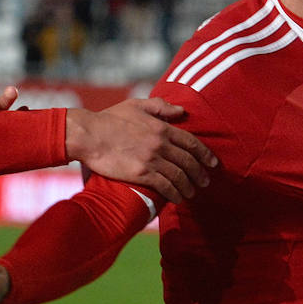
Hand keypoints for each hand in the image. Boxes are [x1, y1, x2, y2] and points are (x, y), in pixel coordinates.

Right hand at [65, 98, 217, 204]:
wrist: (89, 135)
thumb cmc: (109, 119)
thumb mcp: (136, 105)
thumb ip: (160, 107)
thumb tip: (181, 111)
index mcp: (162, 127)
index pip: (191, 142)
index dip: (205, 154)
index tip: (212, 163)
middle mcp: (160, 144)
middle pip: (188, 161)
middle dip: (200, 173)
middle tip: (205, 182)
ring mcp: (151, 159)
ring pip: (179, 176)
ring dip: (188, 187)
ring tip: (192, 193)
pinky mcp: (141, 173)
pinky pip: (165, 186)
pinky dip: (174, 193)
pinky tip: (177, 198)